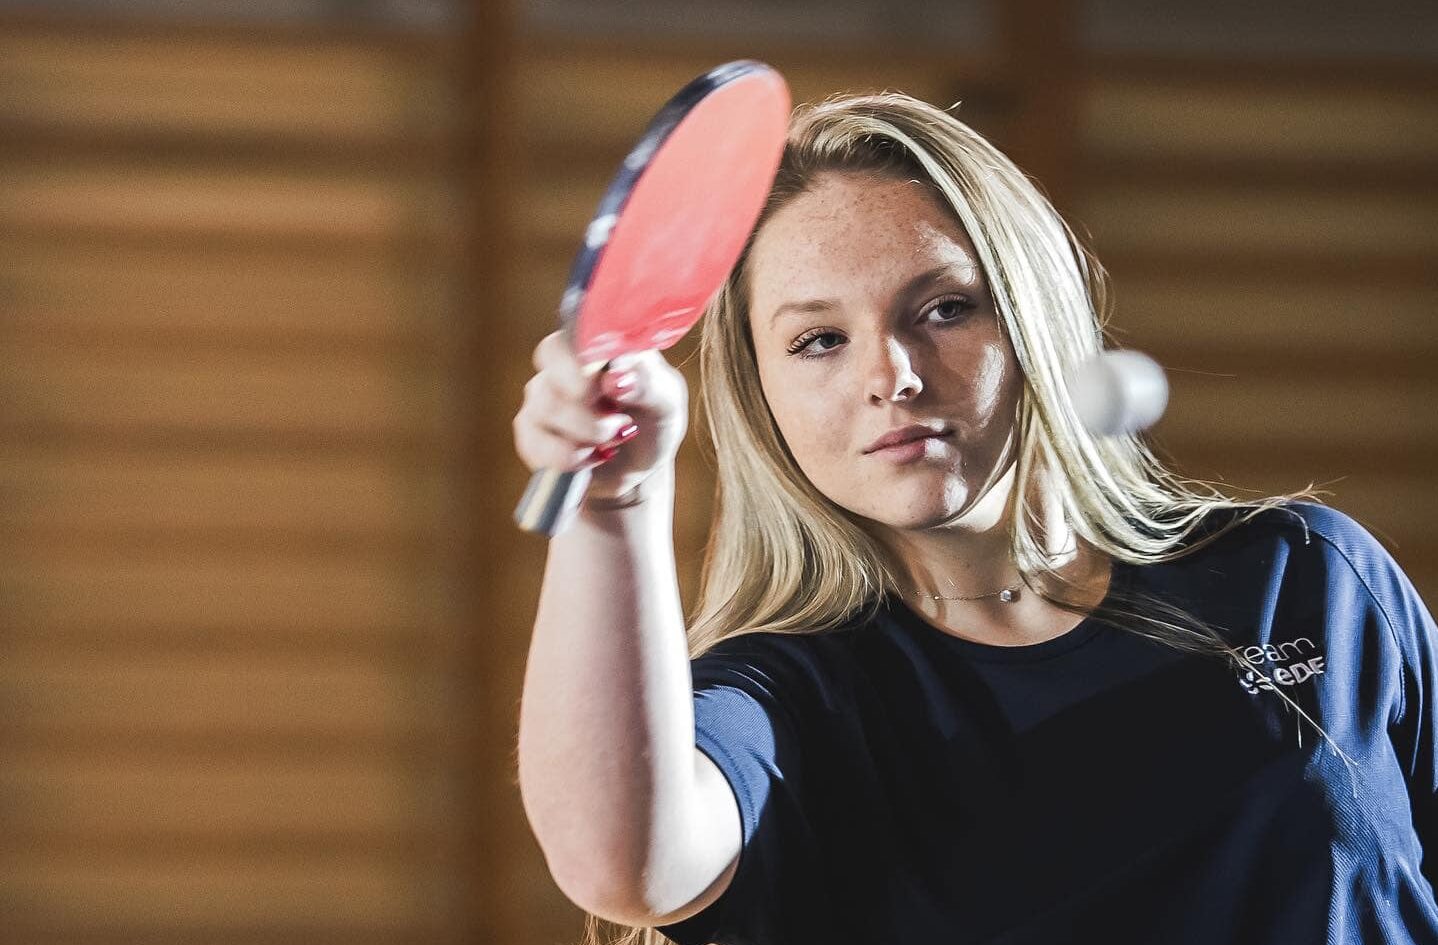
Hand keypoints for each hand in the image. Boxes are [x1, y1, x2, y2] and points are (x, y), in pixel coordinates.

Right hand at [513, 331, 688, 501]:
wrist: (639, 465)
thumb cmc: (654, 421)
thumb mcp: (667, 402)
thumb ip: (649, 385)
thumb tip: (615, 378)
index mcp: (596, 344)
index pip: (570, 336)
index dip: (581, 362)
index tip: (608, 387)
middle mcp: (563, 365)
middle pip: (550, 369)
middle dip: (589, 408)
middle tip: (620, 422)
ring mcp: (542, 397)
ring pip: (545, 408)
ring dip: (587, 434)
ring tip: (614, 440)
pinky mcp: (531, 434)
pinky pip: (536, 444)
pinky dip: (571, 458)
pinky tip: (593, 456)